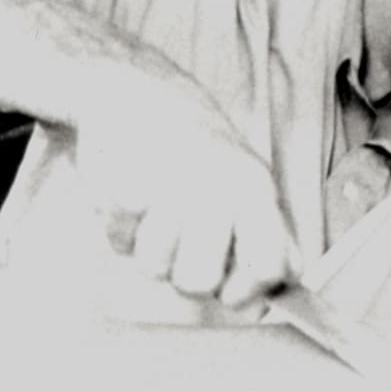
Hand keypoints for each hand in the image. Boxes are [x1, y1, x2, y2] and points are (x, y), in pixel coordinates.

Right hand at [76, 68, 298, 308]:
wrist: (138, 92)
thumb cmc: (198, 149)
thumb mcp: (249, 186)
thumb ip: (267, 241)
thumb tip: (272, 298)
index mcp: (255, 190)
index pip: (268, 268)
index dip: (247, 292)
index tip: (229, 291)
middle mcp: (218, 186)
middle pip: (199, 283)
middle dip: (184, 274)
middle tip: (181, 241)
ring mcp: (170, 184)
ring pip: (154, 268)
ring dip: (148, 248)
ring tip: (155, 211)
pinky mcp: (125, 182)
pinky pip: (119, 240)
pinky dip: (118, 227)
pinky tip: (133, 197)